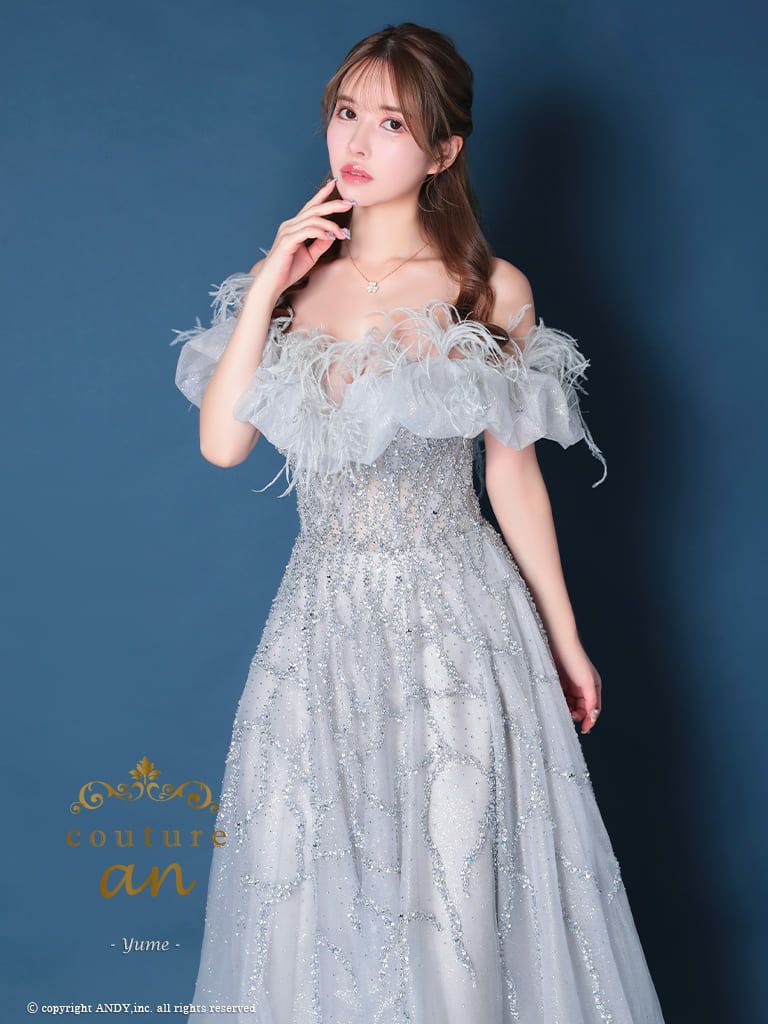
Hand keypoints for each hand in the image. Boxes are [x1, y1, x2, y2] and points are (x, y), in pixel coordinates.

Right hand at [258, 178, 353, 298]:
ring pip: (312, 219)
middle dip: (332, 205)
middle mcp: (290, 225)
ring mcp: (287, 231)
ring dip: (330, 225)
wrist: (273, 283)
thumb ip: (321, 243)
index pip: (310, 206)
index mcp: (294, 226)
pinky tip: (330, 237)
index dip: (322, 194)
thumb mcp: (310, 255)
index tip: (334, 183)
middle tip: (348, 204)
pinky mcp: (287, 241)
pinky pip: (307, 231)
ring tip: (341, 233)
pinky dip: (321, 232)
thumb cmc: (289, 269)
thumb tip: (334, 234)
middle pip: (313, 209)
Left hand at [552, 639, 602, 734]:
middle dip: (576, 714)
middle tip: (569, 716)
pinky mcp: (557, 681)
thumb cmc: (574, 659)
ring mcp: (569, 684)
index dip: (589, 720)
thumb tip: (592, 716)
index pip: (593, 709)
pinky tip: (554, 702)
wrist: (556, 642)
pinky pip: (559, 697)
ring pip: (569, 704)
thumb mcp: (587, 682)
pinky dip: (558, 701)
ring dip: (566, 709)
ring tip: (560, 708)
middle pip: (581, 708)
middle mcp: (582, 686)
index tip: (584, 729)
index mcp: (593, 686)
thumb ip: (591, 700)